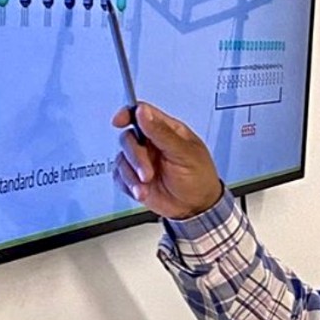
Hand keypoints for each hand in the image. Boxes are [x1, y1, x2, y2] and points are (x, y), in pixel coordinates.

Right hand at [112, 102, 223, 220]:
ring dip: (131, 175)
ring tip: (146, 185)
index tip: (119, 121)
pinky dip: (128, 185)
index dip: (128, 114)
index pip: (143, 113)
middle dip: (135, 157)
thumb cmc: (199, 177)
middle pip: (128, 138)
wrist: (197, 207)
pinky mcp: (134, 178)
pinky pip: (119, 177)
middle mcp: (152, 144)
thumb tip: (143, 112)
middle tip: (147, 173)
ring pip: (122, 159)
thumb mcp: (184, 153)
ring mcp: (142, 161)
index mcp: (167, 131)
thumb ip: (162, 132)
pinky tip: (142, 191)